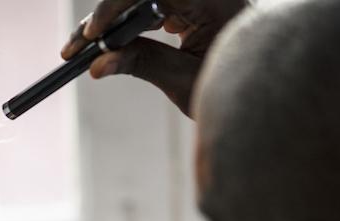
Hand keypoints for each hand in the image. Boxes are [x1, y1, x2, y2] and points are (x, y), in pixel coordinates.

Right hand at [60, 0, 245, 116]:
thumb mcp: (184, 79)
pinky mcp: (194, 3)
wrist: (263, 93)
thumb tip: (97, 65)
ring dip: (114, 20)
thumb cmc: (233, 87)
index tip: (92, 36)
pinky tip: (115, 43)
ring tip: (87, 48)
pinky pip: (154, 4)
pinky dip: (131, 22)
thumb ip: (140, 64)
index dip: (113, 8)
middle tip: (76, 47)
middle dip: (106, 17)